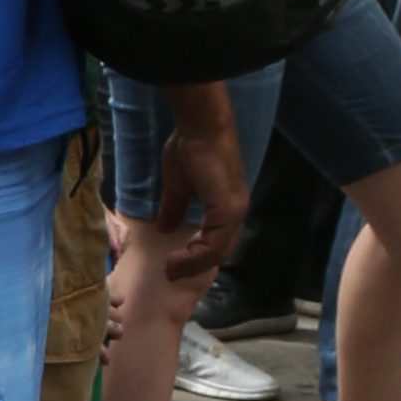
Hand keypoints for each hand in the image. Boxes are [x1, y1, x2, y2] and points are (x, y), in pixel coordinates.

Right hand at [149, 86, 247, 288]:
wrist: (200, 128)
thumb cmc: (189, 149)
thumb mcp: (178, 186)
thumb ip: (174, 209)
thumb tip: (164, 229)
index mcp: (227, 205)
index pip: (218, 240)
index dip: (198, 256)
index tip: (173, 263)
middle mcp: (236, 211)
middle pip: (221, 251)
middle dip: (195, 266)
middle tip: (171, 273)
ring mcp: (234, 211)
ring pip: (218, 252)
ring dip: (193, 264)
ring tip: (171, 268)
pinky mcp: (228, 209)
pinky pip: (214, 243)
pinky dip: (196, 256)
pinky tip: (177, 257)